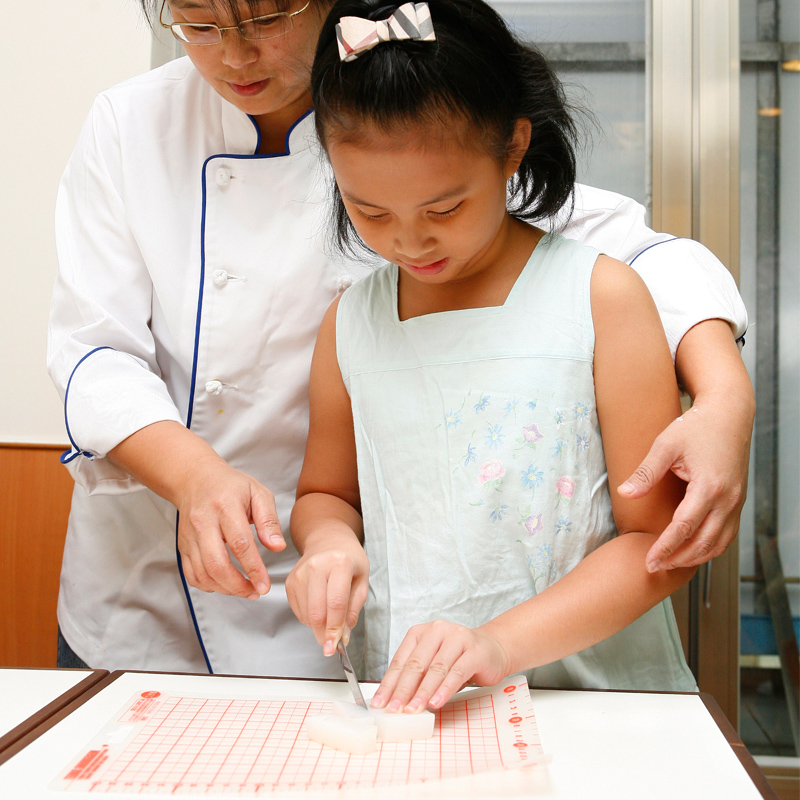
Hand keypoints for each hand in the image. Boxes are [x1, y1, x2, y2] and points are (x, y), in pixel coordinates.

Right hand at [176, 455, 285, 598]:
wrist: (196, 479)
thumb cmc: (231, 486)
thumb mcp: (258, 493)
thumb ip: (269, 520)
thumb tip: (278, 547)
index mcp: (226, 506)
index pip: (240, 544)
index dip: (253, 568)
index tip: (265, 584)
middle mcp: (204, 523)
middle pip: (216, 564)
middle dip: (237, 586)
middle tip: (255, 592)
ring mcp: (190, 536)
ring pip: (203, 573)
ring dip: (225, 589)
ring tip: (245, 591)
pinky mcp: (183, 546)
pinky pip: (192, 574)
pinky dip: (208, 586)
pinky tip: (225, 585)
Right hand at [285, 532, 368, 653]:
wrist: (328, 540)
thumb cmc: (349, 559)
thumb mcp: (362, 580)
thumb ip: (354, 609)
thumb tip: (343, 635)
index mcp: (339, 563)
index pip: (335, 603)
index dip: (335, 628)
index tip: (334, 646)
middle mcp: (316, 566)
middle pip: (317, 612)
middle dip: (324, 634)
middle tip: (331, 643)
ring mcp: (299, 574)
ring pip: (306, 614)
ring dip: (318, 626)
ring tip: (330, 616)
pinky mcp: (290, 581)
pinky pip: (298, 611)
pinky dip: (309, 618)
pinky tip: (319, 607)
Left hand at [370, 620, 509, 712]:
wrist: (492, 648)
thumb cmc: (458, 658)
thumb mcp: (433, 663)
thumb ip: (417, 677)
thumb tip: (395, 701)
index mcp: (421, 632)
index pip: (401, 660)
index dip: (389, 683)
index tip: (380, 703)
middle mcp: (437, 631)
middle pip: (416, 664)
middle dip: (403, 690)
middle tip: (394, 709)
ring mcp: (457, 638)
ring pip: (435, 668)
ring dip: (423, 692)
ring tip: (413, 710)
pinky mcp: (474, 650)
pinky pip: (457, 672)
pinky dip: (445, 689)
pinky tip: (436, 702)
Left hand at [618, 393, 751, 570]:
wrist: (728, 414)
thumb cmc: (696, 426)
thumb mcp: (666, 444)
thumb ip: (646, 472)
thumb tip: (626, 493)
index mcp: (709, 486)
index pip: (685, 527)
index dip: (665, 547)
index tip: (648, 561)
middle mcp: (728, 499)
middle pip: (703, 542)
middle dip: (677, 559)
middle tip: (653, 567)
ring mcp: (736, 502)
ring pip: (718, 543)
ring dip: (694, 557)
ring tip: (669, 563)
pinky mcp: (737, 502)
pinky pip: (726, 534)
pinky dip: (709, 547)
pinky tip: (690, 550)